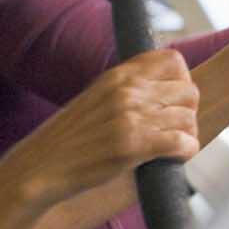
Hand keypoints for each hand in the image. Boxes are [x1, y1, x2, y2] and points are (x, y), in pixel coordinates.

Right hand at [2, 49, 199, 201]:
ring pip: (188, 117)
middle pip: (188, 91)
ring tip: (172, 147)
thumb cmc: (65, 141)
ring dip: (186, 135)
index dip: (182, 81)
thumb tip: (159, 92)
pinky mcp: (134, 146)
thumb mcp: (94, 100)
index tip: (173, 101)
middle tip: (175, 129)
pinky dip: (185, 152)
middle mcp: (127, 91)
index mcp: (117, 76)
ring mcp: (131, 117)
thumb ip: (124, 91)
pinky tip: (173, 159)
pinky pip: (182, 142)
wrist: (39, 167)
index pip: (173, 60)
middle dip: (187, 112)